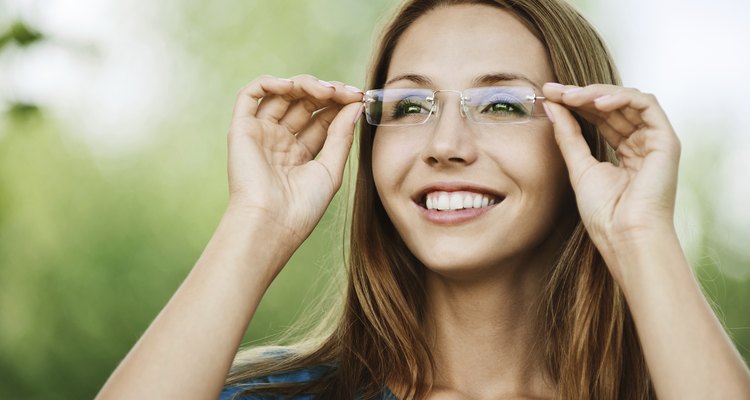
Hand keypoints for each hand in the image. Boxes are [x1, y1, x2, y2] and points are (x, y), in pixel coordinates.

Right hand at [227, 75, 362, 243]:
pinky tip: (292, 86)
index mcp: (300, 154)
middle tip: (348, 92)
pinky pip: (251, 95)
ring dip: (305, 85)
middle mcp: (279, 141)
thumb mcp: (331, 170)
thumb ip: (341, 135)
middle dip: (327, 92)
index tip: (359, 98)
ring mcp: (261, 133)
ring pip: (281, 94)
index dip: (340, 105)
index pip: (322, 118)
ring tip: (327, 91)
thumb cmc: (301, 207)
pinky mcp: (241, 129)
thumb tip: (356, 105)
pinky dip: (271, 83)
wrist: (271, 223)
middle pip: (304, 103)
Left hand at [542, 83, 680, 264]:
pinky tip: (596, 102)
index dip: (575, 103)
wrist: (625, 236)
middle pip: (612, 106)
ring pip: (628, 100)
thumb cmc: (604, 212)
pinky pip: (647, 105)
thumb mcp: (579, 166)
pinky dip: (621, 97)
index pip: (600, 116)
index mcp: (624, 151)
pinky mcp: (666, 140)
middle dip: (581, 94)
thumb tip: (552, 105)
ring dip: (597, 93)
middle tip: (553, 90)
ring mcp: (655, 140)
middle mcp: (642, 143)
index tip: (548, 95)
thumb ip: (568, 135)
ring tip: (570, 96)